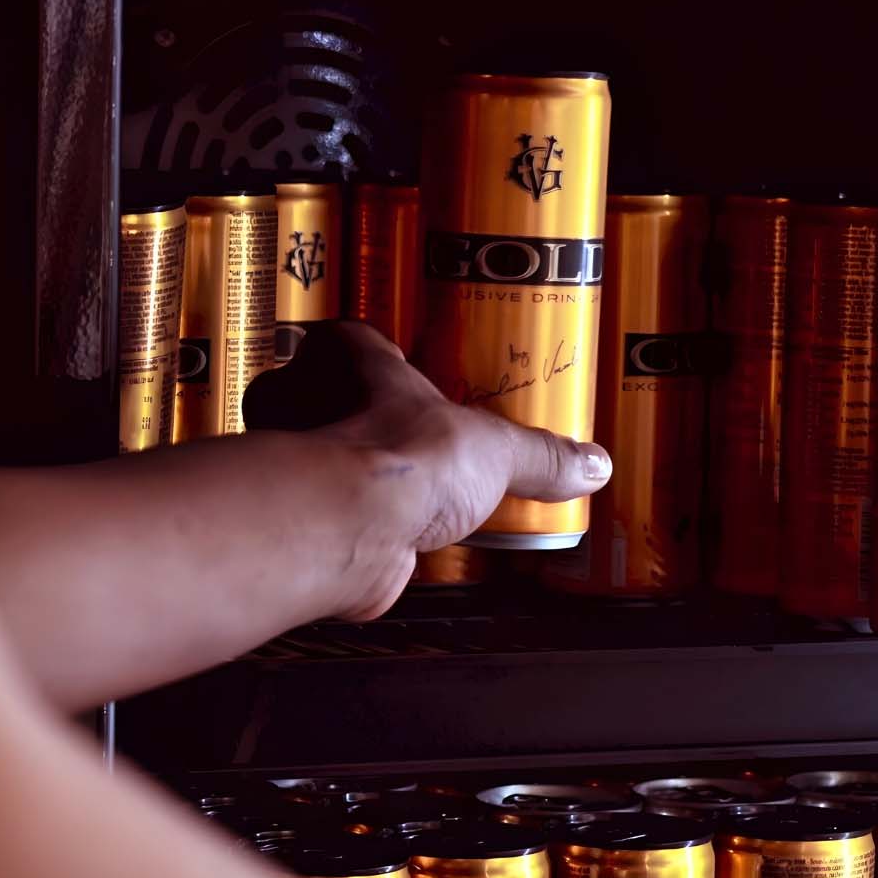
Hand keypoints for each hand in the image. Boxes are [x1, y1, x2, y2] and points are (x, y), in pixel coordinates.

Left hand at [243, 321, 610, 619]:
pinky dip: (337, 524)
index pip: (350, 340)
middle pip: (317, 396)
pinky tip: (368, 537)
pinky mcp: (292, 515)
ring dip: (339, 474)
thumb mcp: (495, 449)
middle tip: (394, 436)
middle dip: (351, 417)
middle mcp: (301, 398)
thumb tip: (590, 464)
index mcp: (347, 356)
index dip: (373, 356)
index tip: (399, 368)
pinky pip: (314, 512)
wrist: (346, 526)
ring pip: (308, 455)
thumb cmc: (397, 456)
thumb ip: (540, 456)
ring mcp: (287, 457)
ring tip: (385, 491)